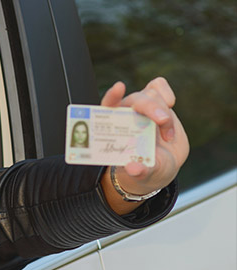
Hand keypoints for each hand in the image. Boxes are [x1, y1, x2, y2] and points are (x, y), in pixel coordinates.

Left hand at [99, 77, 189, 211]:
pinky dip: (166, 93)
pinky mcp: (157, 103)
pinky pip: (159, 86)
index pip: (107, 108)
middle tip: (163, 121)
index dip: (112, 96)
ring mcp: (141, 107)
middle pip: (135, 99)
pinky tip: (171, 104)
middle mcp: (125, 114)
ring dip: (163, 112)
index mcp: (114, 128)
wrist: (163, 165)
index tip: (119, 88)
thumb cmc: (146, 168)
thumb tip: (133, 169)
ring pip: (151, 95)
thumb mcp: (143, 174)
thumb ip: (139, 171)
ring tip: (168, 137)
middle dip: (150, 107)